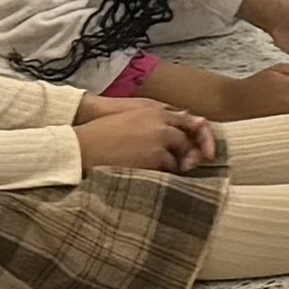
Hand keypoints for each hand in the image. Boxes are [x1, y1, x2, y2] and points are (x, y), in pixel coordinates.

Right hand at [74, 102, 215, 174]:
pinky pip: (170, 169)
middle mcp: (162, 123)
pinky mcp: (156, 156)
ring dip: (175, 166)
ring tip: (161, 173)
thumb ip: (154, 120)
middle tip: (186, 166)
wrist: (84, 146)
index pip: (188, 121)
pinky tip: (155, 178)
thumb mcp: (131, 118)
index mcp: (155, 111)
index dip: (199, 135)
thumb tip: (176, 129)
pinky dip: (166, 175)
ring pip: (180, 156)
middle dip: (189, 154)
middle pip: (187, 140)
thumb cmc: (102, 133)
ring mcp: (161, 140)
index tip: (203, 148)